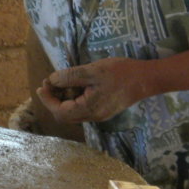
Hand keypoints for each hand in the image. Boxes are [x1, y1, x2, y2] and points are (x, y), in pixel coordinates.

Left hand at [35, 58, 149, 123]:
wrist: (146, 79)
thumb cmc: (120, 73)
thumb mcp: (92, 71)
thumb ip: (70, 77)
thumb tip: (51, 80)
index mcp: (89, 109)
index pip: (59, 112)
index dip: (47, 99)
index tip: (43, 84)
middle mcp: (93, 117)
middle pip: (64, 115)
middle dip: (53, 100)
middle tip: (49, 82)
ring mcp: (99, 115)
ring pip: (73, 113)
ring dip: (62, 99)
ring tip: (59, 82)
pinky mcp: (104, 110)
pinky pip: (82, 109)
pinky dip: (73, 99)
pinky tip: (74, 85)